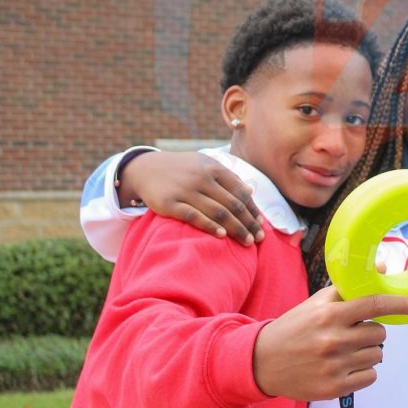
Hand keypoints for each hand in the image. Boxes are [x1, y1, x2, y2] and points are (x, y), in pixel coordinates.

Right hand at [120, 151, 264, 244]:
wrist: (146, 168)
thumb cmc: (182, 169)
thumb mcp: (205, 165)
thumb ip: (228, 178)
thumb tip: (251, 191)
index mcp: (214, 168)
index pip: (240, 191)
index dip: (252, 209)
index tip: (261, 224)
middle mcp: (202, 178)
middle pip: (233, 204)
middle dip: (248, 222)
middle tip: (259, 238)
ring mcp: (186, 190)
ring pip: (218, 212)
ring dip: (236, 228)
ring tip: (247, 242)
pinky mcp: (170, 203)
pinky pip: (194, 217)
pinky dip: (210, 226)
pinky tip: (222, 236)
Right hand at [252, 285, 407, 400]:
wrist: (263, 362)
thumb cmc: (295, 328)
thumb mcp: (316, 303)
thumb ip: (348, 289)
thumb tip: (382, 267)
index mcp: (329, 315)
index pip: (374, 305)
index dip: (400, 304)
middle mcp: (333, 341)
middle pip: (380, 333)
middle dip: (372, 331)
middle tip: (353, 333)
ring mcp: (334, 367)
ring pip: (377, 356)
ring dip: (367, 351)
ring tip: (345, 350)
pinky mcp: (334, 389)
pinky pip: (370, 377)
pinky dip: (363, 372)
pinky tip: (344, 367)